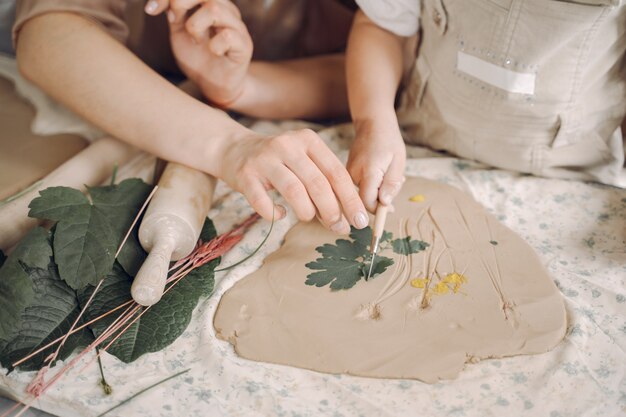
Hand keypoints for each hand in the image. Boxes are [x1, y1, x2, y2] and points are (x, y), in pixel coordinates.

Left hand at [145, 0, 252, 106]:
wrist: (214, 85)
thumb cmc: (197, 57)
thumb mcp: (178, 32)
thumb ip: (173, 13)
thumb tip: (162, 3)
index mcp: (210, 3)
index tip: (151, 10)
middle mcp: (226, 10)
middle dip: (180, 2)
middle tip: (175, 21)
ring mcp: (237, 27)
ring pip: (215, 10)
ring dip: (196, 26)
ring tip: (196, 41)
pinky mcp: (244, 46)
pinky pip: (228, 36)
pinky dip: (214, 45)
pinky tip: (213, 52)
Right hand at [218, 129, 369, 233]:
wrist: (235, 149)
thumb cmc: (279, 161)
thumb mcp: (304, 161)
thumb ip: (324, 183)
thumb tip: (346, 217)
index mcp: (308, 140)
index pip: (336, 172)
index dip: (350, 199)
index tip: (360, 220)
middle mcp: (287, 145)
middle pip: (318, 183)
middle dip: (332, 210)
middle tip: (339, 228)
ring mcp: (265, 159)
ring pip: (294, 190)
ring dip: (306, 212)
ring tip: (308, 218)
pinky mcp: (245, 175)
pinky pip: (263, 202)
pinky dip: (274, 213)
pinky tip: (280, 214)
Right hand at [347, 119, 405, 212]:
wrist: (372, 123)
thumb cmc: (388, 140)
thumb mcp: (398, 161)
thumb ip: (391, 184)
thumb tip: (385, 204)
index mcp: (367, 172)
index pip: (368, 203)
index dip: (379, 210)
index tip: (391, 209)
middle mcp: (353, 175)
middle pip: (366, 200)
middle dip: (383, 199)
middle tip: (397, 182)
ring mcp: (349, 174)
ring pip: (365, 194)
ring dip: (380, 191)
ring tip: (391, 173)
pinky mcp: (348, 173)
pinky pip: (362, 187)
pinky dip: (375, 185)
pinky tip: (383, 173)